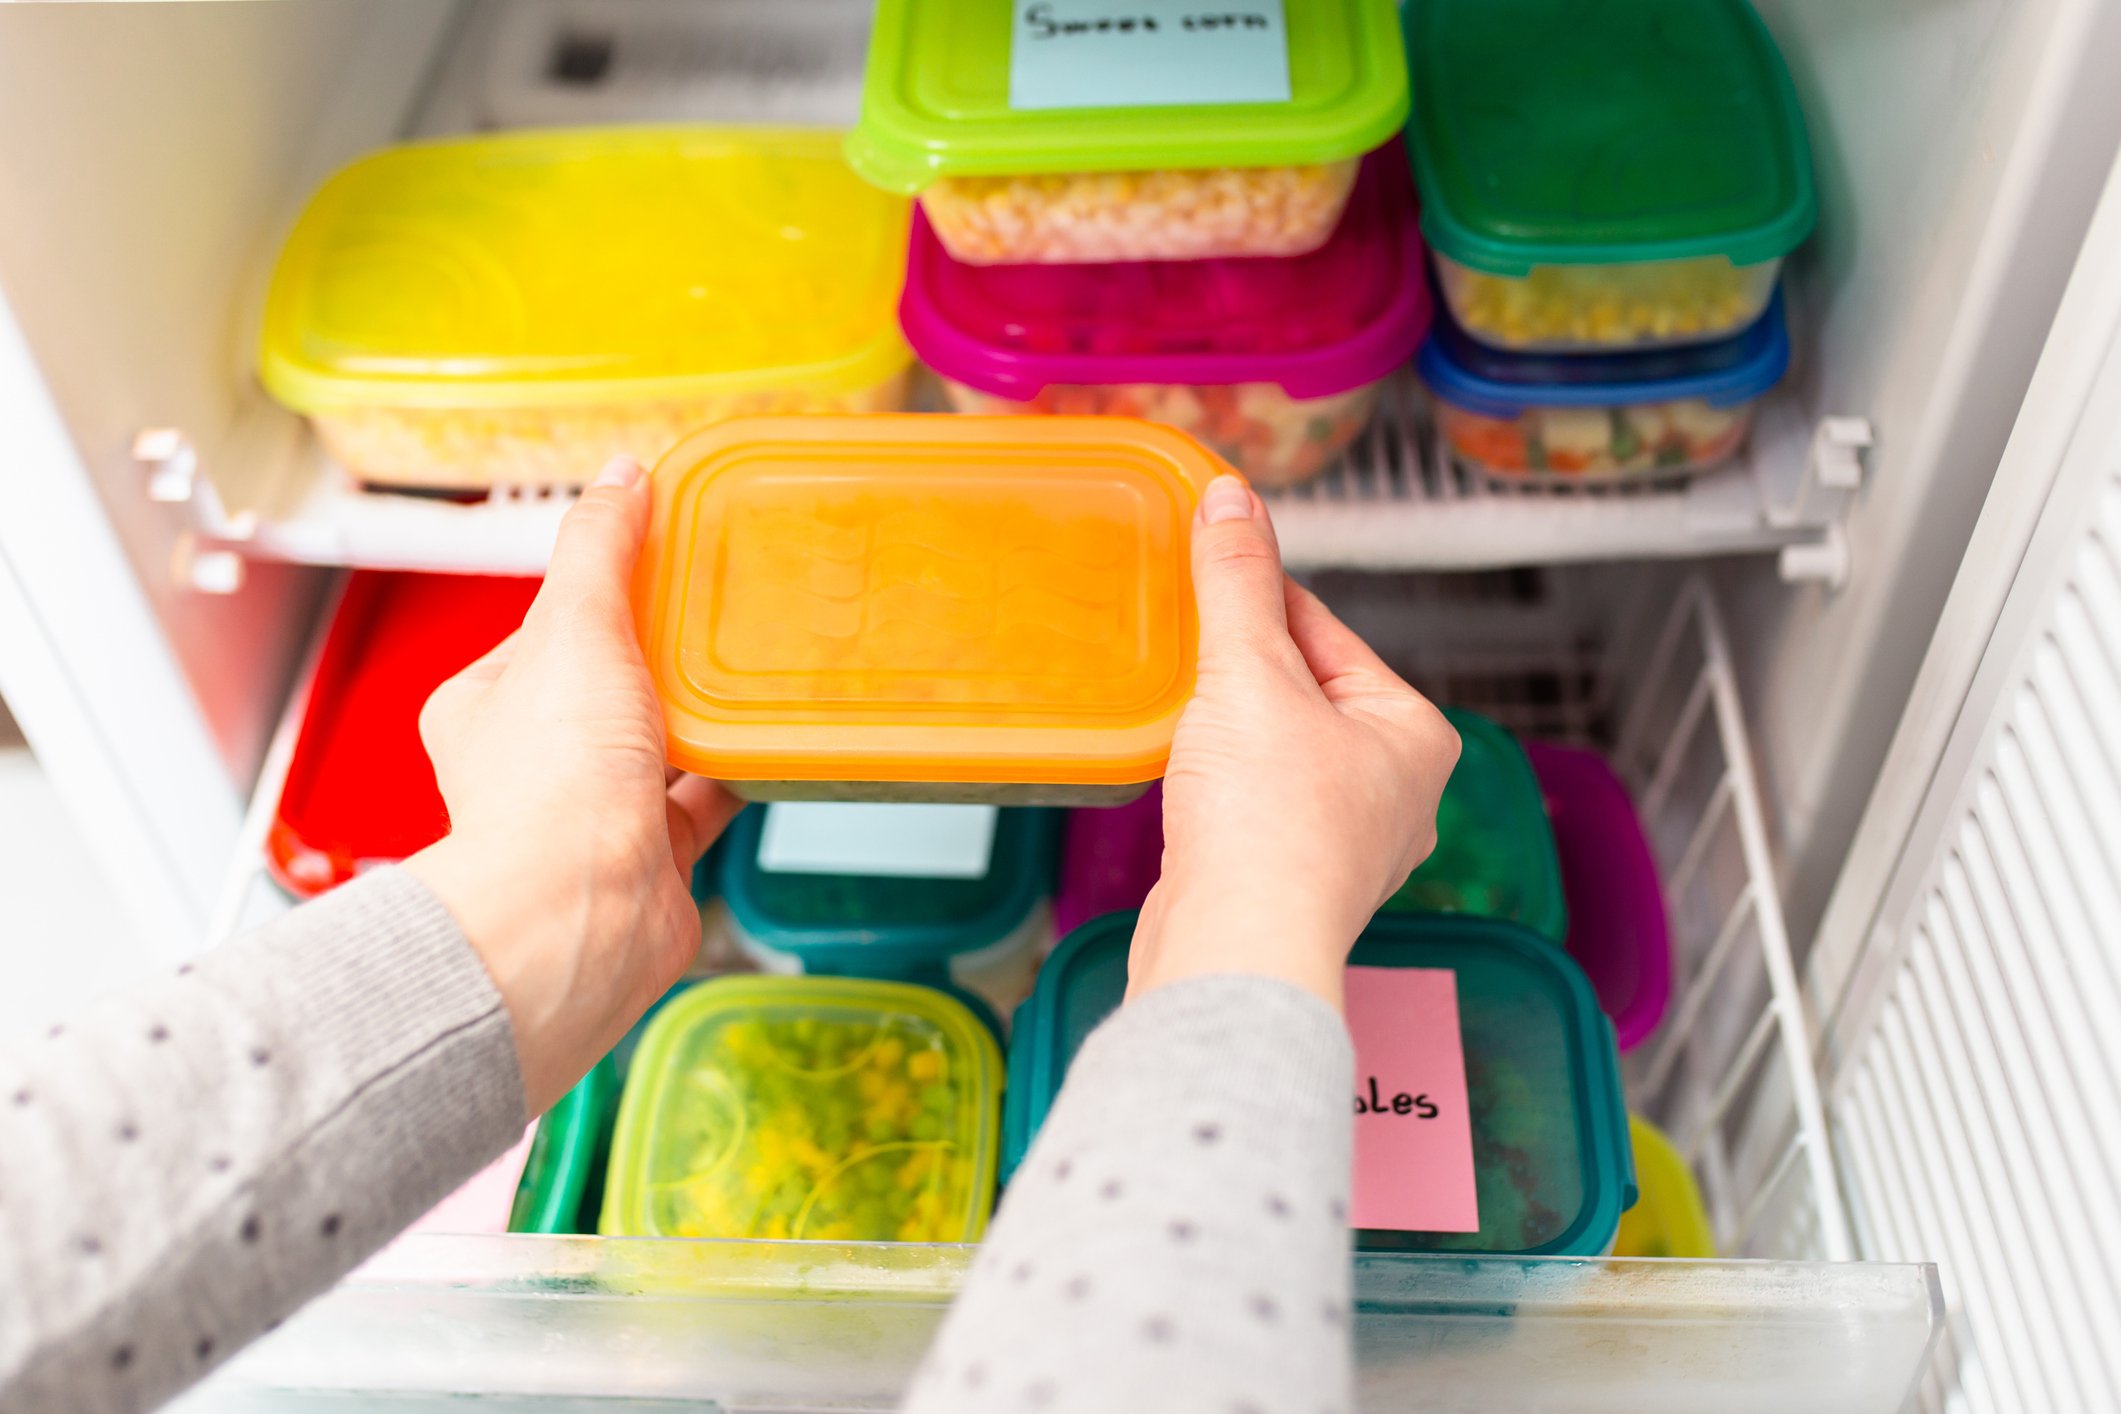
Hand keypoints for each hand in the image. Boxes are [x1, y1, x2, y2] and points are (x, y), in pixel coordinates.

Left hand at [406, 456, 740, 1113]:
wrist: (582, 918)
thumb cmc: (553, 788)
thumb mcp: (576, 629)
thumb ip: (599, 549)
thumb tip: (620, 476)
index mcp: (484, 704)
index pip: (549, 625)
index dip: (605, 589)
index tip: (661, 557)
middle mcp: (531, 761)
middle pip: (609, 682)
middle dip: (661, 652)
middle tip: (718, 608)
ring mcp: (591, 812)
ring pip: (656, 741)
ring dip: (700, 712)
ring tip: (752, 666)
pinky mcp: (650, 855)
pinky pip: (701, 797)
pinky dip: (735, 769)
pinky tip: (768, 739)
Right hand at [1131, 475, 1459, 1011]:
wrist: (1235, 951)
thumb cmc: (1269, 824)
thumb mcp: (1248, 674)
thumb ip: (1237, 581)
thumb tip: (1231, 497)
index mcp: (1415, 735)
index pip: (1325, 630)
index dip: (1256, 596)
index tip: (1203, 569)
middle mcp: (1397, 793)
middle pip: (1301, 689)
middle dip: (1238, 668)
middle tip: (1180, 646)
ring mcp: (1345, 844)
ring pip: (1274, 748)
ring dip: (1223, 728)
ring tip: (1178, 718)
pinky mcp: (1288, 880)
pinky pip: (1252, 803)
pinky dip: (1215, 783)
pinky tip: (1183, 782)